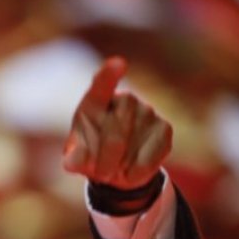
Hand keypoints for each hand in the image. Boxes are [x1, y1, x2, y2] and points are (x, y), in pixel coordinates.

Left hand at [62, 56, 171, 188]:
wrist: (118, 169)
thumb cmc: (92, 155)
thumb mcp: (77, 158)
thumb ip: (74, 159)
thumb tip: (74, 162)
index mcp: (96, 102)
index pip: (101, 86)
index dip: (109, 75)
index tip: (118, 64)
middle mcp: (124, 100)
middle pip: (116, 130)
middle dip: (105, 159)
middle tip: (99, 174)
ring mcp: (147, 111)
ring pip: (132, 145)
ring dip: (120, 167)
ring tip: (114, 170)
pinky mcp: (165, 128)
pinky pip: (150, 156)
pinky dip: (137, 172)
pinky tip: (131, 171)